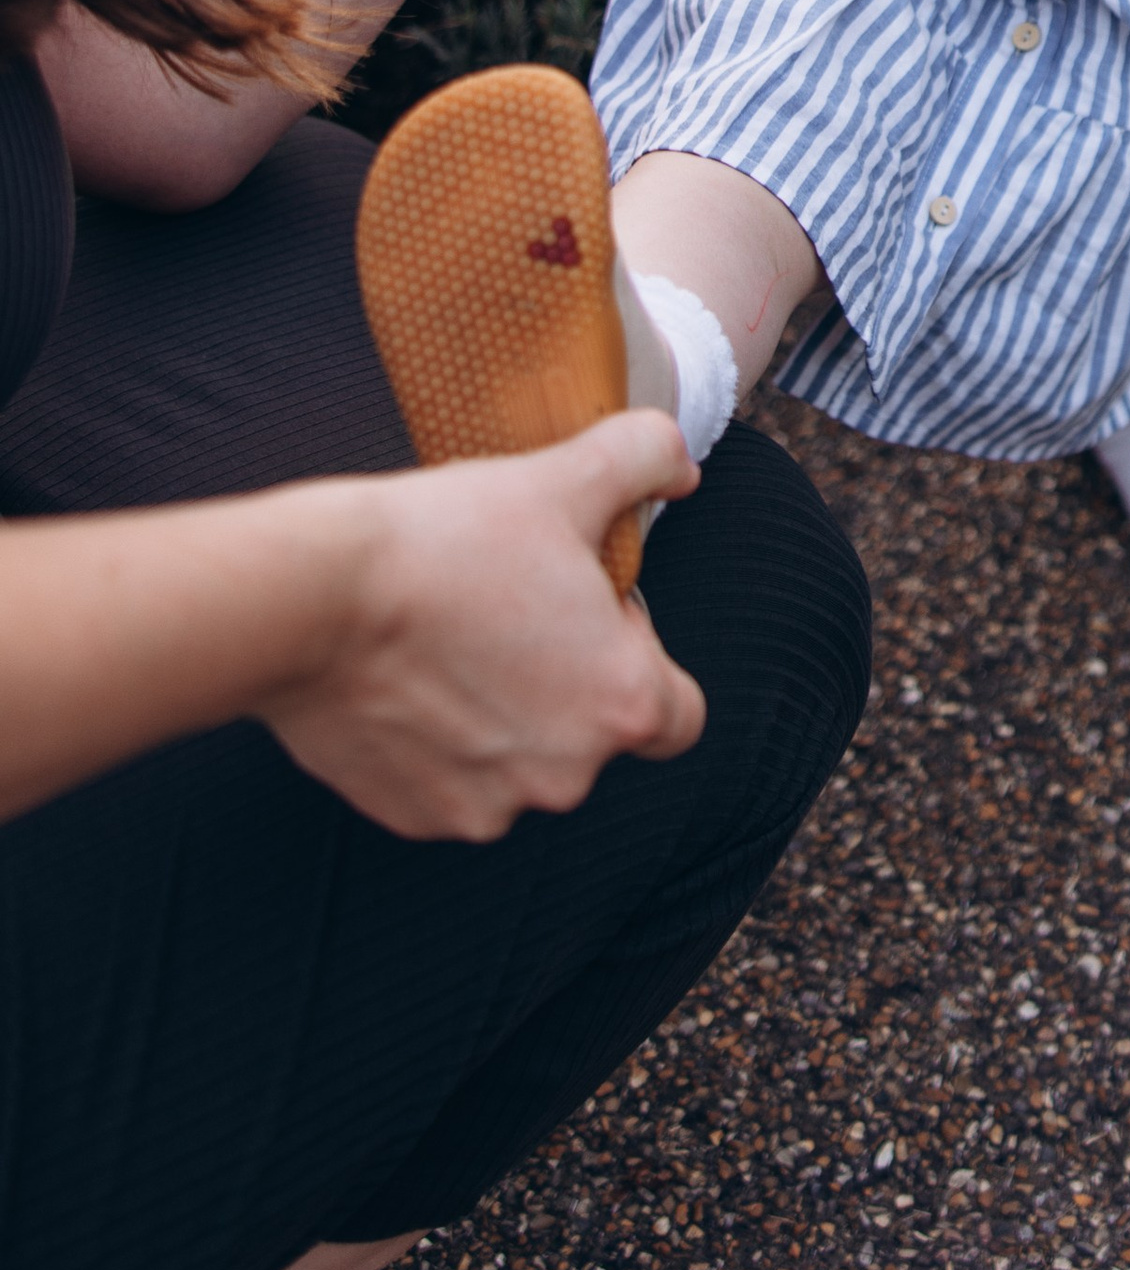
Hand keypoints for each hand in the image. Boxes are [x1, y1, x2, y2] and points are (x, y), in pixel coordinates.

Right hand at [259, 416, 704, 841]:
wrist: (310, 597)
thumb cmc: (443, 544)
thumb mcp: (562, 477)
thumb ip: (645, 456)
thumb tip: (676, 464)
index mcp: (624, 706)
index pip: (678, 711)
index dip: (640, 652)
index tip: (590, 609)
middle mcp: (565, 777)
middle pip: (592, 730)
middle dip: (564, 676)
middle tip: (511, 606)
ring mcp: (485, 806)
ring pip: (520, 760)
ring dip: (502, 711)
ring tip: (453, 636)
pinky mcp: (414, 813)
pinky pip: (451, 780)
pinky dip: (439, 740)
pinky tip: (408, 676)